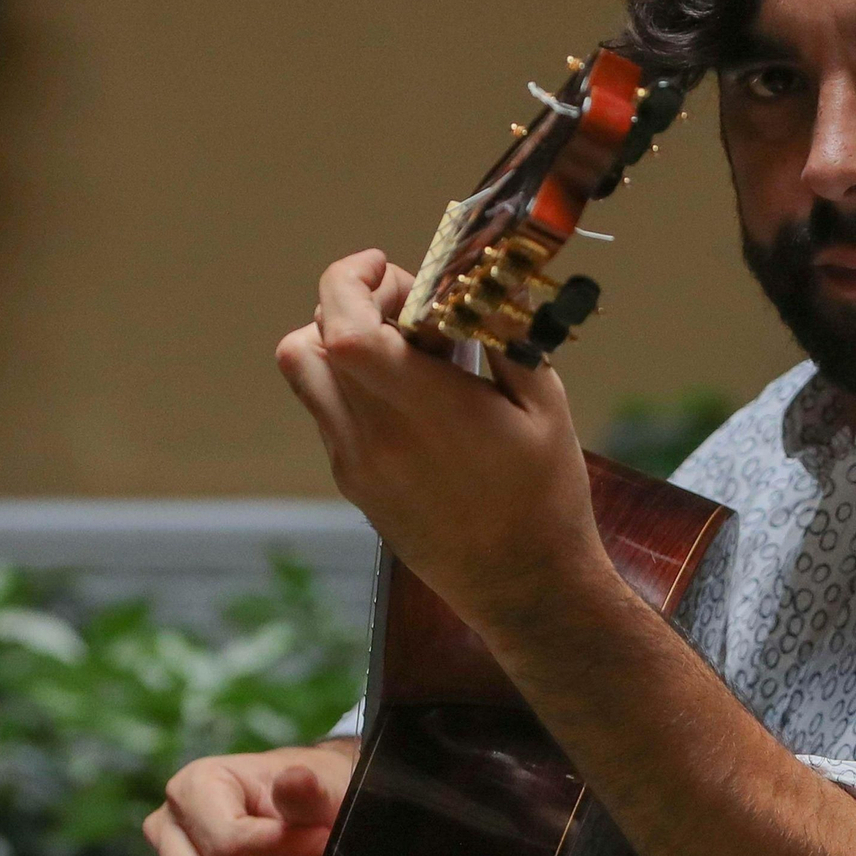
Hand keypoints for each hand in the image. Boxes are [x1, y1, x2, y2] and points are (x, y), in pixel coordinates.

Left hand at [275, 249, 614, 639]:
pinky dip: (353, 385)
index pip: (341, 327)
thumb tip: (476, 283)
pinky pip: (328, 414)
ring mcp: (355, 466)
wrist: (525, 590)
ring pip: (308, 377)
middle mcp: (374, 438)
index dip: (349, 280)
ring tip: (404, 351)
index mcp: (425, 411)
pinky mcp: (354, 488)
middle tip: (409, 308)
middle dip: (351, 304)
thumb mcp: (546, 407)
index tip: (386, 266)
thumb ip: (504, 337)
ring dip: (340, 343)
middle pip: (310, 342)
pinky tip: (411, 398)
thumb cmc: (548, 498)